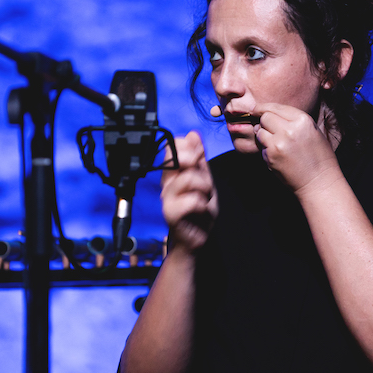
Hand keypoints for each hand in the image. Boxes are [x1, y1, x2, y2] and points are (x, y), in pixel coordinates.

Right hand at [161, 131, 217, 252]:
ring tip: (205, 198)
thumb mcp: (203, 180)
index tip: (198, 156)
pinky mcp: (171, 213)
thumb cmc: (198, 210)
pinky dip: (203, 205)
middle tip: (204, 179)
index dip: (187, 146)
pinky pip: (192, 200)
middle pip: (178, 158)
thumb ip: (198, 158)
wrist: (195, 238)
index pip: (171, 146)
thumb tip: (193, 134)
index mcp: (172, 172)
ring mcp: (167, 198)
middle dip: (198, 165)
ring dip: (205, 188)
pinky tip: (202, 210)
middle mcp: (166, 183)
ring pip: (189, 179)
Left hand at [252, 103, 343, 196]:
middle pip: (265, 117)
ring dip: (263, 135)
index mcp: (303, 120)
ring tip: (276, 143)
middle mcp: (289, 130)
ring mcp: (278, 144)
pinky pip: (261, 147)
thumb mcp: (313, 131)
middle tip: (270, 129)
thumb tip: (270, 113)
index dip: (264, 107)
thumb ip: (293, 119)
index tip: (257, 109)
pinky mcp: (271, 157)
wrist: (319, 182)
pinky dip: (266, 149)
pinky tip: (278, 155)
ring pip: (259, 131)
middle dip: (264, 122)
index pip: (276, 107)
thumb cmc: (319, 157)